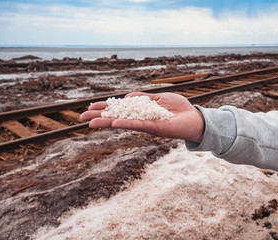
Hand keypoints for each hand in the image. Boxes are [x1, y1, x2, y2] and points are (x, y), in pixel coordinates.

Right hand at [80, 92, 204, 142]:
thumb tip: (127, 98)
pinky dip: (125, 123)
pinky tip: (113, 122)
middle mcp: (140, 119)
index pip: (119, 109)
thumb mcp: (159, 98)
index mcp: (140, 112)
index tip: (90, 108)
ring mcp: (146, 124)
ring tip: (90, 123)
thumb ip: (143, 98)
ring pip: (122, 123)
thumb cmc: (179, 108)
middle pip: (116, 117)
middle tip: (82, 118)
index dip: (105, 108)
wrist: (195, 118)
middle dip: (99, 117)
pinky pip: (137, 125)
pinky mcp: (155, 128)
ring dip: (106, 122)